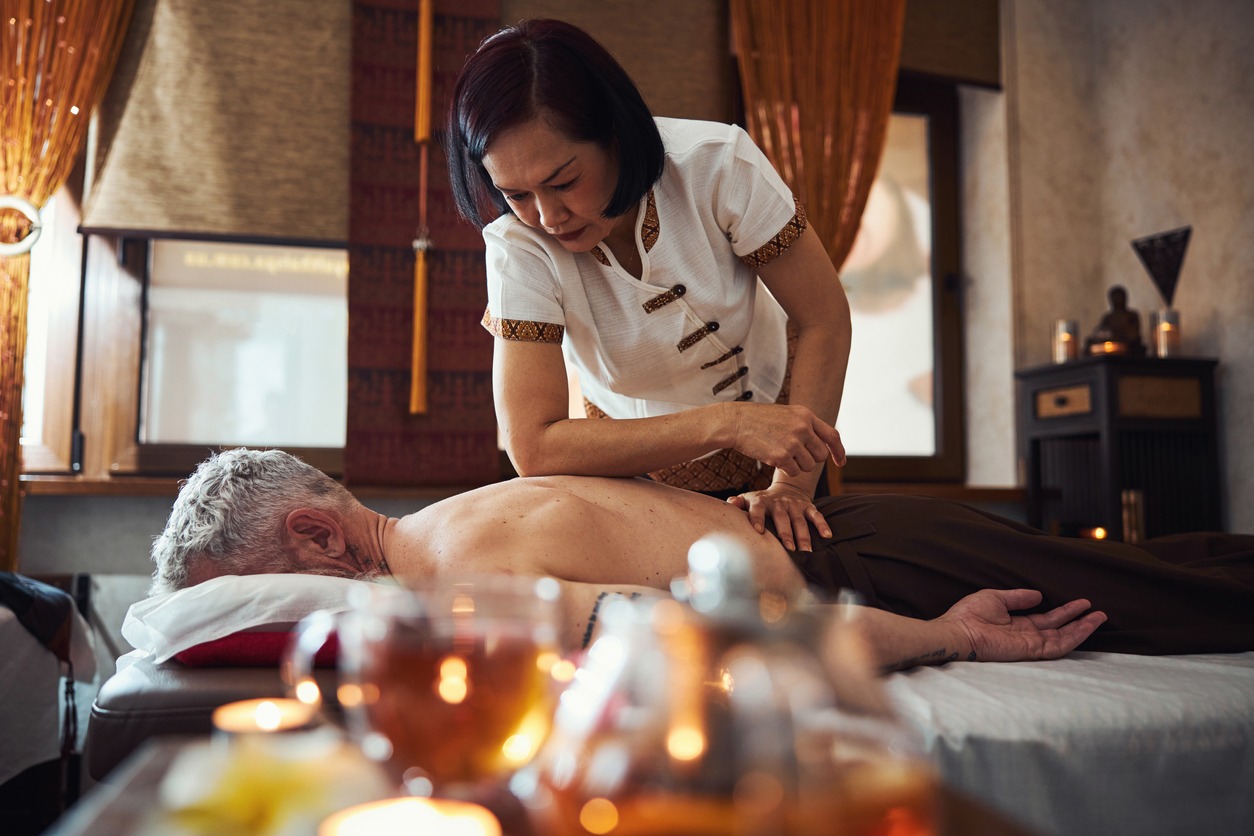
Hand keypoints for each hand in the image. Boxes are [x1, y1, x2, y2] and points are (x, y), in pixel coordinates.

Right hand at [726, 403, 845, 476]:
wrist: (735, 421)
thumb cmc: (759, 420)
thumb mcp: (786, 415)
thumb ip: (805, 426)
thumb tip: (823, 446)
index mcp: (806, 415)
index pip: (832, 435)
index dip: (838, 451)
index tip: (840, 462)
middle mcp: (803, 427)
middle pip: (821, 455)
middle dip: (811, 460)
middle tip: (795, 456)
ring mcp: (793, 442)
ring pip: (808, 466)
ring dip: (797, 465)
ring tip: (781, 454)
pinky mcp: (781, 456)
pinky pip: (793, 472)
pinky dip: (785, 469)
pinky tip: (773, 458)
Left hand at [726, 483, 830, 550]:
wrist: (787, 488)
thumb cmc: (763, 500)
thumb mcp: (750, 498)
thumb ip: (739, 503)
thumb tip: (730, 503)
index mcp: (761, 501)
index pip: (757, 509)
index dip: (757, 518)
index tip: (757, 531)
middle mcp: (779, 502)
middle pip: (782, 518)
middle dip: (786, 533)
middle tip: (789, 548)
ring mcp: (794, 504)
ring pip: (800, 520)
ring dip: (803, 535)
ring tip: (806, 550)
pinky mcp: (808, 506)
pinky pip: (816, 515)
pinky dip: (822, 525)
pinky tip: (826, 536)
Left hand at [936, 589, 1106, 662]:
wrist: (958, 632)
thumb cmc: (969, 615)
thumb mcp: (996, 598)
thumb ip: (1018, 598)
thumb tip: (1038, 595)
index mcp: (1017, 624)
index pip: (1046, 618)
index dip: (1064, 611)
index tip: (1081, 602)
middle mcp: (1026, 635)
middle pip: (1059, 629)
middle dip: (1079, 621)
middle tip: (1098, 612)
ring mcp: (1030, 644)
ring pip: (1063, 638)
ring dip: (1082, 628)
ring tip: (1099, 617)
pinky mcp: (1031, 650)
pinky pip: (1057, 645)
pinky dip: (1074, 637)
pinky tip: (1086, 627)